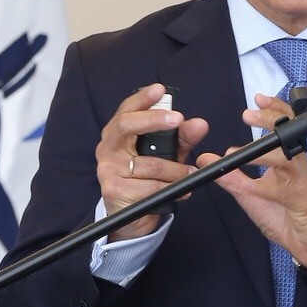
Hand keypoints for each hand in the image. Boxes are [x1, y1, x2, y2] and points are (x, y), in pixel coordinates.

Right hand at [97, 84, 209, 240]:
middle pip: (127, 125)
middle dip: (154, 120)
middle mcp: (108, 148)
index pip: (127, 109)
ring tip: (190, 173)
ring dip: (176, 170)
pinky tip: (181, 192)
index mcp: (117, 134)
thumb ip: (182, 138)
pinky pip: (149, 187)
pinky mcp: (113, 190)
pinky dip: (170, 189)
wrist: (131, 217)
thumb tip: (199, 124)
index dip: (142, 98)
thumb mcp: (167, 155)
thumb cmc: (146, 179)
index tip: (160, 90)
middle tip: (178, 119)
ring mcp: (107, 169)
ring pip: (148, 164)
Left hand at [196, 94, 306, 293]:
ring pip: (286, 158)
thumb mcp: (251, 193)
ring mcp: (300, 181)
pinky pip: (281, 190)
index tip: (257, 98)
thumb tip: (207, 160)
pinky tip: (250, 188)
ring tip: (241, 153)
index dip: (273, 108)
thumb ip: (231, 176)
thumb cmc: (285, 214)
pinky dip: (263, 188)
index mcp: (287, 158)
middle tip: (247, 115)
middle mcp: (296, 164)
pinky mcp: (301, 200)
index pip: (284, 125)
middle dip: (270, 119)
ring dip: (264, 152)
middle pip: (290, 132)